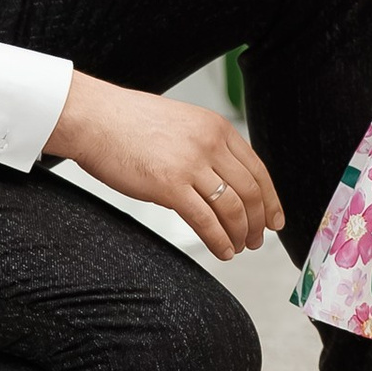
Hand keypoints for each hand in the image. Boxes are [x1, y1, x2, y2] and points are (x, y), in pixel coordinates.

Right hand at [46, 74, 284, 260]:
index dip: (271, 199)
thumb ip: (204, 149)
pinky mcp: (170, 185)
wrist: (96, 119)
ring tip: (239, 248)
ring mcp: (191, 164)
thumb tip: (220, 185)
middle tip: (258, 240)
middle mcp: (210, 143)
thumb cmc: (129, 124)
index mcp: (216, 127)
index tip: (275, 219)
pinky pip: (205, 220)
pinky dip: (219, 240)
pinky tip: (222, 251)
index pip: (257, 169)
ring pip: (232, 208)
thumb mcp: (182, 125)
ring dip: (241, 234)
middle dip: (259, 221)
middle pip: (250, 191)